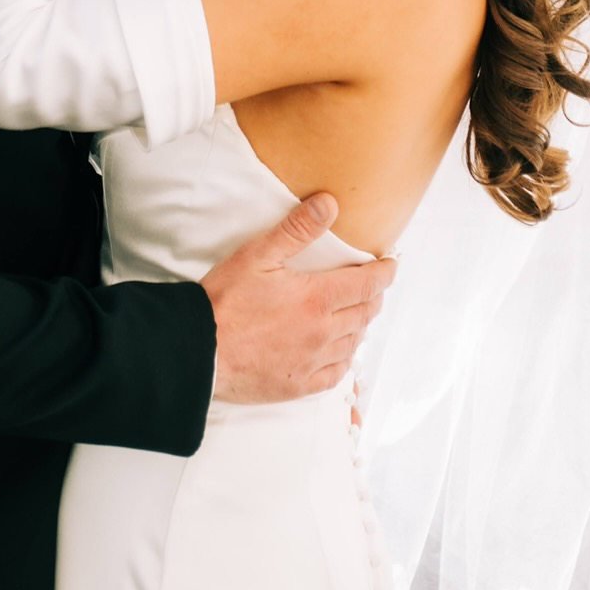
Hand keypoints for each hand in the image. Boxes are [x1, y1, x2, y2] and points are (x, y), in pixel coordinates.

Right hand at [202, 195, 395, 403]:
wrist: (198, 350)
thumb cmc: (225, 300)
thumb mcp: (259, 254)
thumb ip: (297, 229)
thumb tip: (330, 204)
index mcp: (317, 298)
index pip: (366, 284)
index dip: (384, 273)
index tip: (391, 265)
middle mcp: (323, 332)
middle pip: (364, 313)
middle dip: (373, 296)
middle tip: (374, 285)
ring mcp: (312, 362)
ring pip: (353, 342)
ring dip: (361, 324)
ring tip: (359, 312)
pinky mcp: (298, 386)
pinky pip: (336, 373)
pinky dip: (345, 358)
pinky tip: (340, 350)